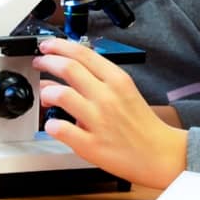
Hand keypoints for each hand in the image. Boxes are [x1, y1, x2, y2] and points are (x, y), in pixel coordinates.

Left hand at [33, 39, 187, 188]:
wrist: (160, 153)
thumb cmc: (141, 124)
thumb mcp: (126, 90)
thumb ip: (100, 79)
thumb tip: (71, 69)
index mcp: (117, 81)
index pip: (83, 54)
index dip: (59, 46)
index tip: (48, 46)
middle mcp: (107, 97)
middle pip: (68, 68)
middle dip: (47, 61)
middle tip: (39, 63)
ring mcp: (99, 120)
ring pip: (61, 95)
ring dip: (46, 92)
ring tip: (45, 94)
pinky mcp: (92, 145)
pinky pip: (61, 129)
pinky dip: (51, 124)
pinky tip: (52, 124)